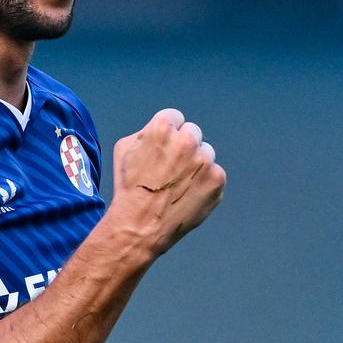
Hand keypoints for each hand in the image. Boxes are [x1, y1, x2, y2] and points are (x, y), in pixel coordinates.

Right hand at [107, 108, 225, 254]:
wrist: (140, 225)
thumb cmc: (129, 188)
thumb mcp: (124, 150)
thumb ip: (146, 133)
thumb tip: (163, 131)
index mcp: (162, 128)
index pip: (174, 117)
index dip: (166, 132)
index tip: (162, 146)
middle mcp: (187, 141)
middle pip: (192, 133)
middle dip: (183, 146)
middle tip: (169, 167)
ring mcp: (205, 161)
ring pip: (205, 154)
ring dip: (195, 164)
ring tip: (176, 184)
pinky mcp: (217, 180)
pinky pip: (214, 174)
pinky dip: (203, 183)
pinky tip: (186, 194)